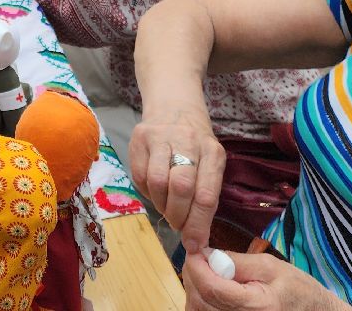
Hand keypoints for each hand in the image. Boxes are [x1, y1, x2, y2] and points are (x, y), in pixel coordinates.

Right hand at [128, 105, 224, 253]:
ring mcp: (161, 137)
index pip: (206, 195)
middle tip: (177, 225)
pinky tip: (155, 188)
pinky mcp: (139, 137)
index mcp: (213, 153)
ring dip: (161, 204)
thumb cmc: (195, 145)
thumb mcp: (210, 164)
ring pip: (157, 182)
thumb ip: (205, 197)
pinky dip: (147, 191)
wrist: (173, 107)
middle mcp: (188, 142)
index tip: (194, 245)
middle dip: (177, 215)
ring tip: (166, 205)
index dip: (198, 225)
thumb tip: (195, 239)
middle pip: (181, 188)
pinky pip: (139, 175)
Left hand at [181, 249, 345, 310]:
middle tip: (199, 257)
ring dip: (194, 288)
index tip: (195, 249)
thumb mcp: (271, 267)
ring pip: (197, 310)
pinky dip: (201, 301)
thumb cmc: (298, 290)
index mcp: (257, 306)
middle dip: (192, 275)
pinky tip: (211, 288)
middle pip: (199, 301)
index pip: (212, 288)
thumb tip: (206, 254)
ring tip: (206, 271)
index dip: (196, 266)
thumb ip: (237, 262)